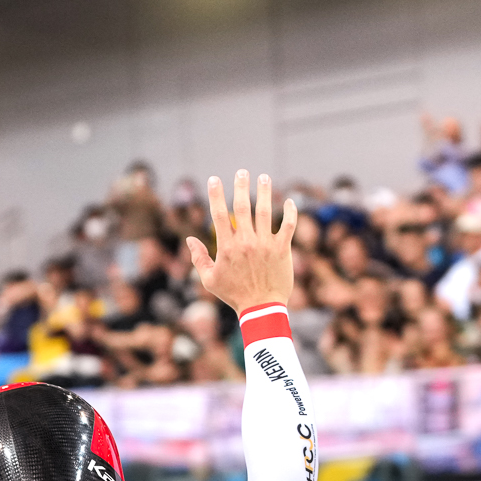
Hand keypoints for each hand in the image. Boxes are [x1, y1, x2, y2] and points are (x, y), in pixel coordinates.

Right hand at [184, 171, 295, 311]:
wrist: (261, 309)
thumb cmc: (234, 295)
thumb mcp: (210, 279)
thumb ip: (199, 258)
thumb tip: (189, 240)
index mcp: (227, 246)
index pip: (219, 214)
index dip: (216, 194)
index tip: (214, 179)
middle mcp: (246, 241)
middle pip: (243, 206)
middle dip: (241, 186)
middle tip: (242, 171)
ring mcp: (265, 244)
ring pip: (265, 211)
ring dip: (264, 192)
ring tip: (264, 177)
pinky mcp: (282, 249)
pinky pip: (288, 226)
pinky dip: (290, 212)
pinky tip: (290, 201)